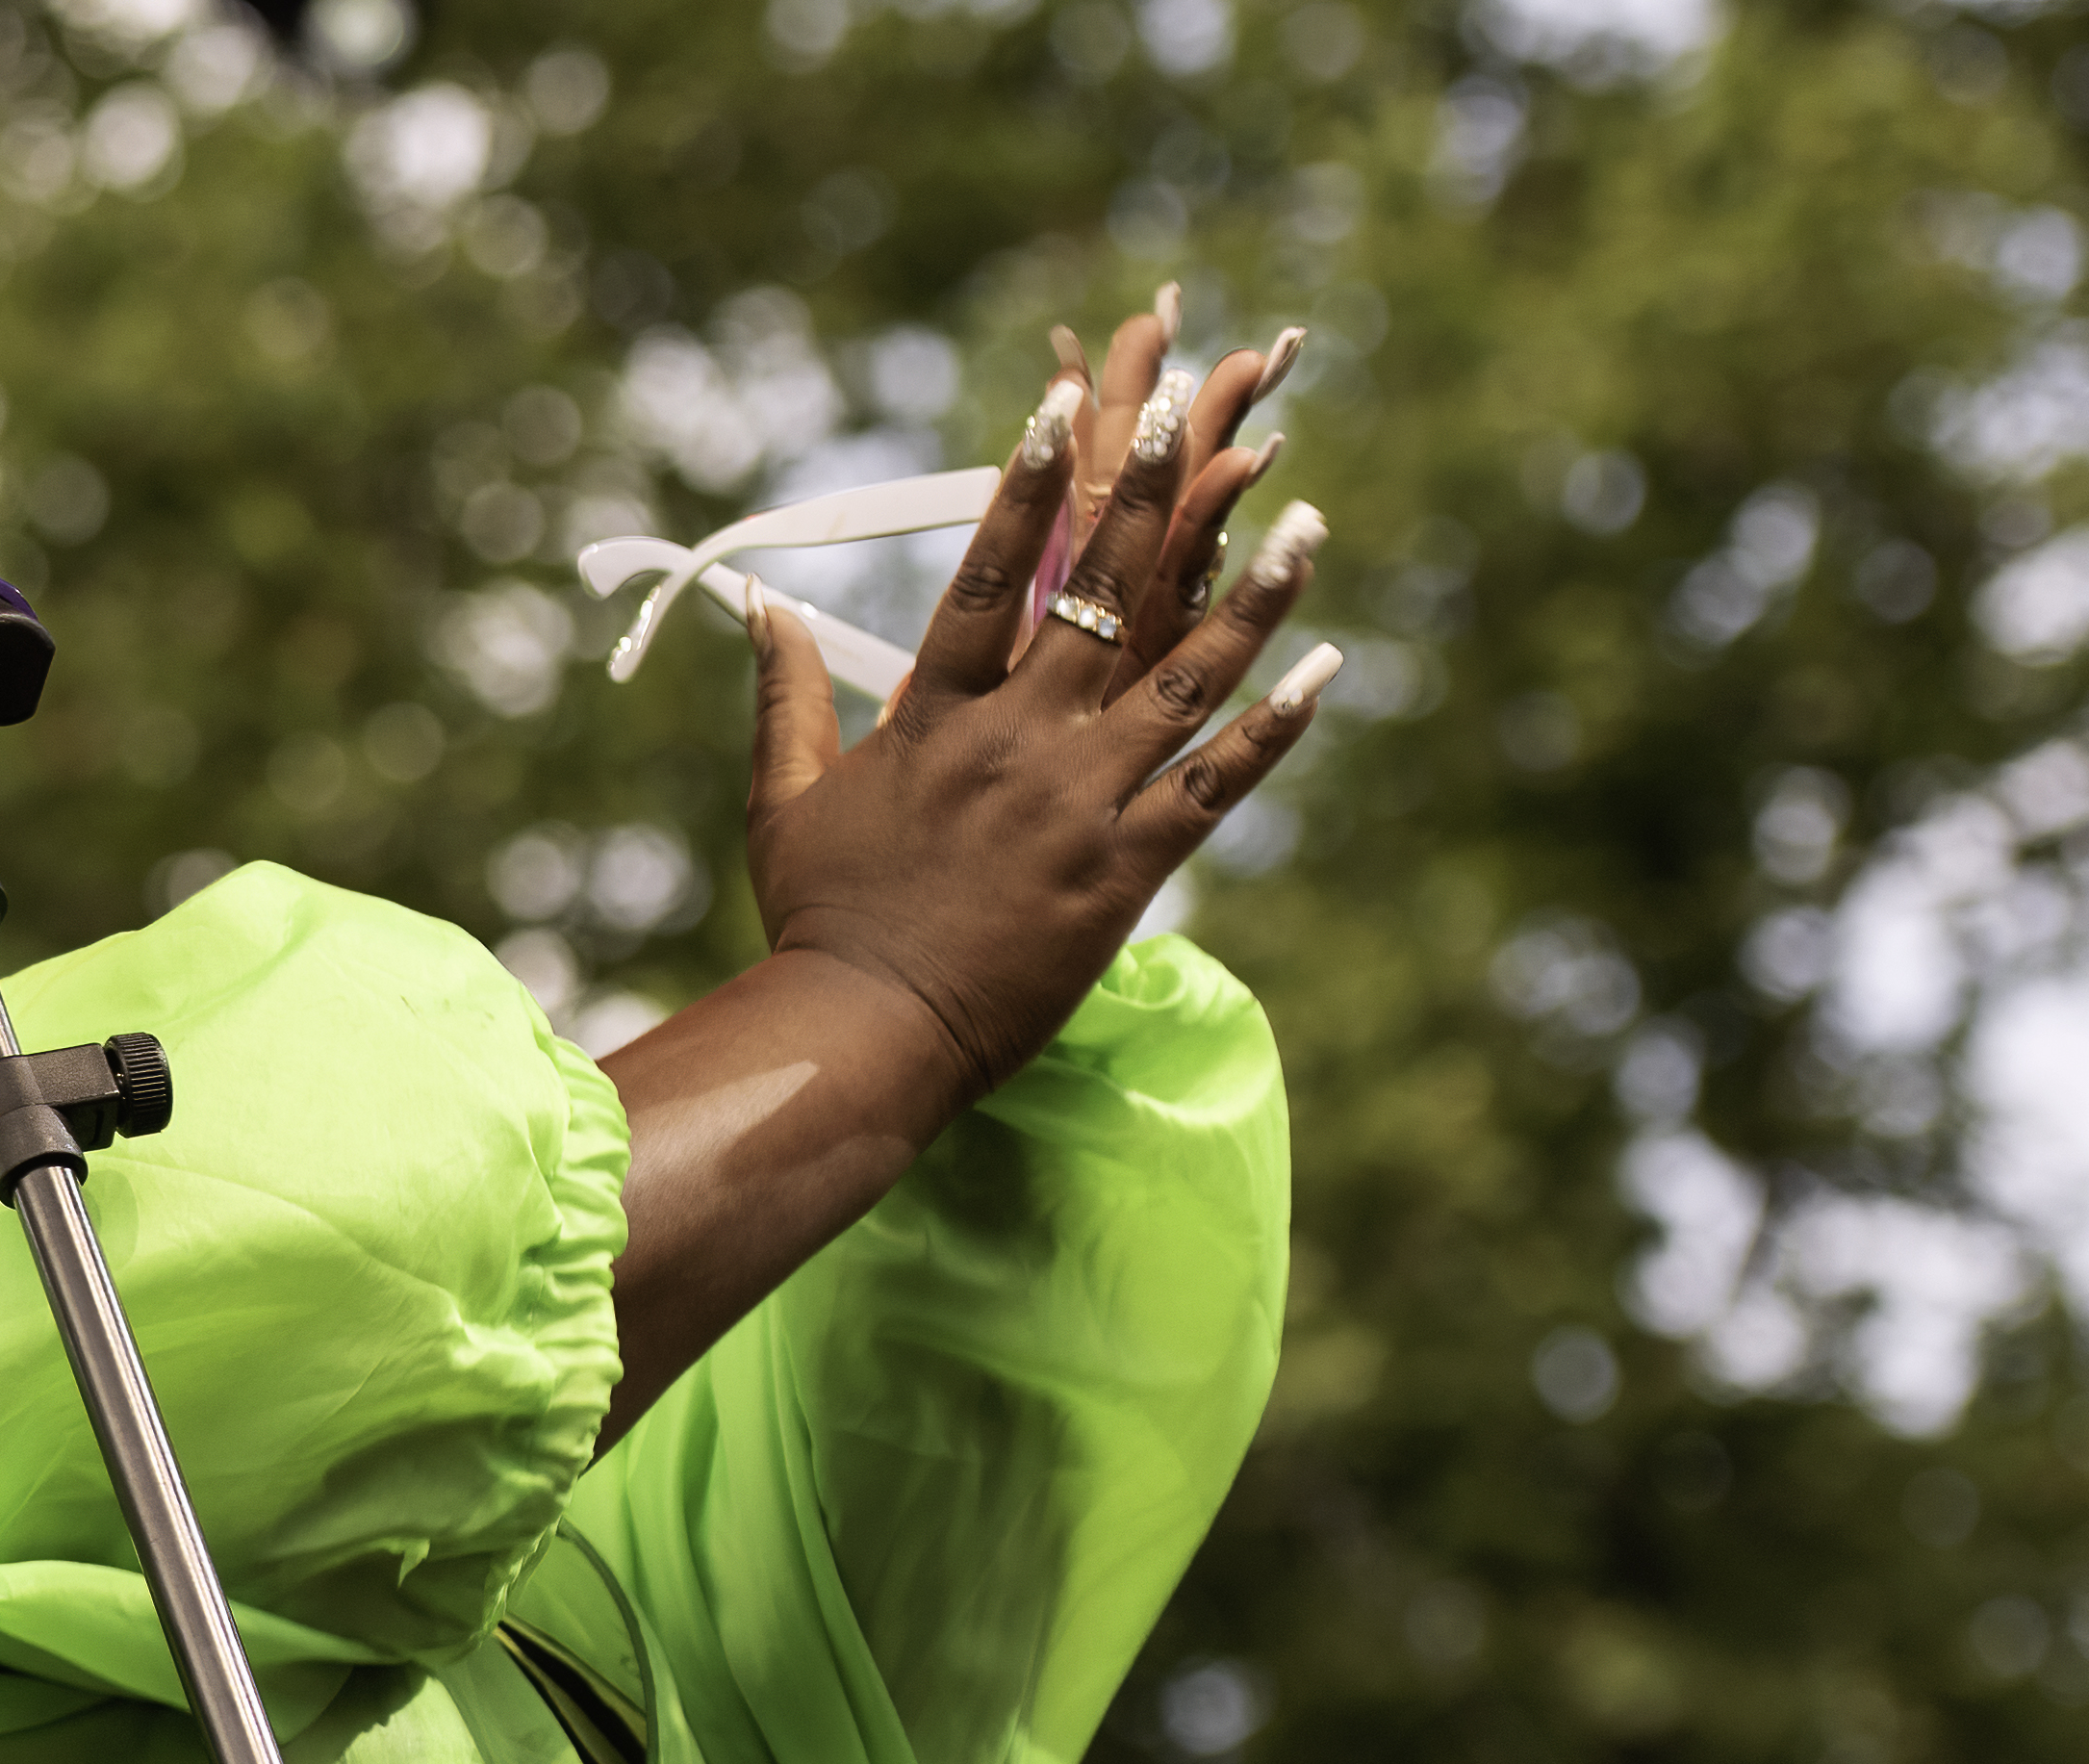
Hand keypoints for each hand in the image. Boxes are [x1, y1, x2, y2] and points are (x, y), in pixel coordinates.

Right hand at [741, 355, 1329, 1094]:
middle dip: (1148, 499)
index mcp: (934, 719)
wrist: (865, 1031)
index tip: (1064, 406)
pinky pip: (1215, 787)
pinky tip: (1326, 670)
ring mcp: (1075, 804)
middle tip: (1194, 415)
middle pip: (1097, 598)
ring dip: (1254, 596)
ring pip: (1182, 678)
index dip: (1028, 485)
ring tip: (1307, 521)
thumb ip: (785, 696)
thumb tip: (762, 608)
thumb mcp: (784, 801)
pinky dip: (1273, 729)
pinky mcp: (1122, 871)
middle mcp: (1014, 743)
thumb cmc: (819, 920)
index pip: (988, 576)